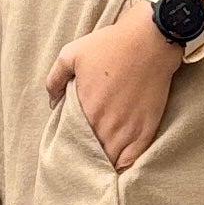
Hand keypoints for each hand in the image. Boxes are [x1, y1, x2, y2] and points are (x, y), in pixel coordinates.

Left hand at [46, 6, 182, 170]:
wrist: (150, 40)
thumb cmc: (110, 45)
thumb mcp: (71, 54)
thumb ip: (55, 79)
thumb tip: (53, 103)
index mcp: (86, 108)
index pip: (73, 139)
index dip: (71, 144)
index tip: (71, 145)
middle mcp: (106, 124)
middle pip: (92, 152)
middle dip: (87, 156)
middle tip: (84, 156)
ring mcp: (128, 128)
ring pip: (111, 158)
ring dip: (105, 161)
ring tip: (100, 162)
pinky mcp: (147, 127)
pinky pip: (134, 157)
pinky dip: (125, 163)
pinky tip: (119, 164)